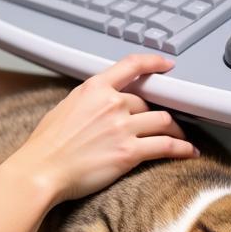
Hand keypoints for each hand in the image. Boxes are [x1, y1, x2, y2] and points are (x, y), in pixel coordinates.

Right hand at [14, 53, 196, 203]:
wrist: (42, 169)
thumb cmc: (47, 143)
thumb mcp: (66, 106)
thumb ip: (89, 99)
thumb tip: (100, 101)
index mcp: (94, 88)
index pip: (131, 66)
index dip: (153, 62)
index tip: (166, 64)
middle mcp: (112, 104)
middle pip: (148, 102)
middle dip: (158, 112)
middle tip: (165, 121)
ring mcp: (122, 127)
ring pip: (164, 121)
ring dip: (176, 129)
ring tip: (181, 136)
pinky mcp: (129, 153)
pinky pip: (166, 146)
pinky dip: (182, 148)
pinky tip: (189, 151)